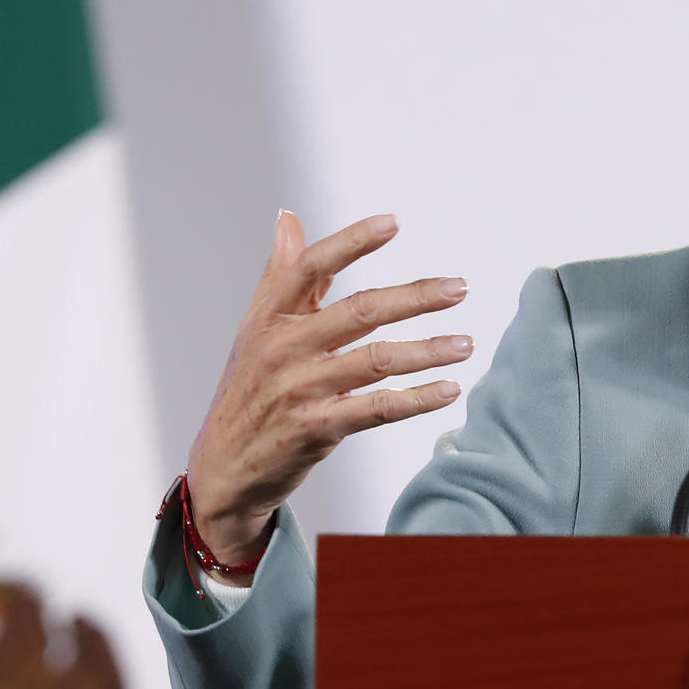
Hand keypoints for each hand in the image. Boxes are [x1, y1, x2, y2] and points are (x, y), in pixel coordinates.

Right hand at [183, 211, 472, 574]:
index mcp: (268, 318)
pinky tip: (449, 389)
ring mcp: (299, 390)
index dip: (352, 241)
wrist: (222, 469)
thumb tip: (289, 218)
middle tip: (459, 288)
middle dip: (416, 297)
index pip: (311, 268)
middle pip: (359, 311)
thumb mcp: (254, 330)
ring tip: (466, 343)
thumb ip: (279, 274)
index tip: (393, 222)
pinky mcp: (315, 429)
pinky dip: (417, 399)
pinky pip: (377, 408)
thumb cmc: (247, 392)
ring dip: (428, 351)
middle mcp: (282, 349)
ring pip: (376, 360)